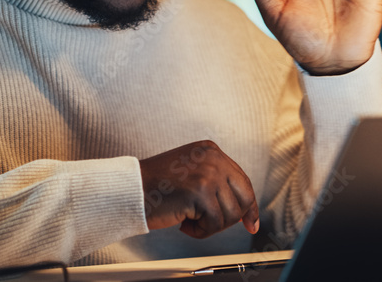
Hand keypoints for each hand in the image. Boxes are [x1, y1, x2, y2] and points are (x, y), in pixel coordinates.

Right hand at [140, 140, 259, 237]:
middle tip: (209, 224)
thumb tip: (244, 208)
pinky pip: (214, 223)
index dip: (248, 206)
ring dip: (210, 225)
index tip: (250, 223)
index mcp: (211, 151)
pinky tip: (183, 223)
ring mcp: (208, 174)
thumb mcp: (191, 172)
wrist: (131, 190)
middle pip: (244, 198)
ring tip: (189, 220)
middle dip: (231, 218)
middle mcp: (212, 158)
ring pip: (230, 214)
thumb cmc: (156, 186)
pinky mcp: (201, 192)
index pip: (243, 181)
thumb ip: (215, 181)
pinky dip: (199, 232)